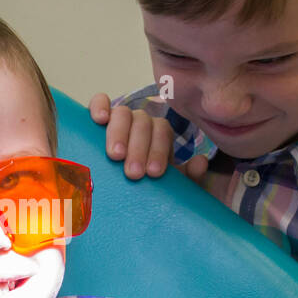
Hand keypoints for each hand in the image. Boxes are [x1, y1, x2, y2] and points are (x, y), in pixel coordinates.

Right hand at [88, 92, 207, 181]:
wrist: (123, 195)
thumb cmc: (146, 188)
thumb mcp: (170, 186)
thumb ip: (189, 177)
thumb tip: (200, 162)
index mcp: (160, 135)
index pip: (162, 131)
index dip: (159, 150)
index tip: (154, 173)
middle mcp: (141, 123)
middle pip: (143, 122)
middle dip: (139, 148)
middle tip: (134, 173)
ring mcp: (119, 119)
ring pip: (122, 113)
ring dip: (119, 133)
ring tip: (115, 156)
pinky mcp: (98, 117)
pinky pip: (99, 102)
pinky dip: (99, 107)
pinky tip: (99, 120)